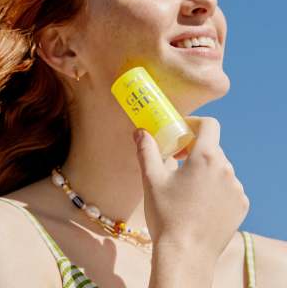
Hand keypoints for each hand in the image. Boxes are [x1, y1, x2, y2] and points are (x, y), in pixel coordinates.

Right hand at [134, 116, 249, 262]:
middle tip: (176, 160)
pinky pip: (228, 186)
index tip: (180, 132)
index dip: (193, 123)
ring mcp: (236, 189)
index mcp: (205, 158)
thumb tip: (140, 131)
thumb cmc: (166, 215)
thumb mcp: (151, 179)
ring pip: (220, 167)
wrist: (186, 256)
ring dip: (204, 168)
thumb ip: (146, 150)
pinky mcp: (241, 206)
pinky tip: (198, 201)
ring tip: (185, 186)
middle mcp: (226, 169)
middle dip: (194, 148)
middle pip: (212, 146)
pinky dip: (214, 186)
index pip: (209, 124)